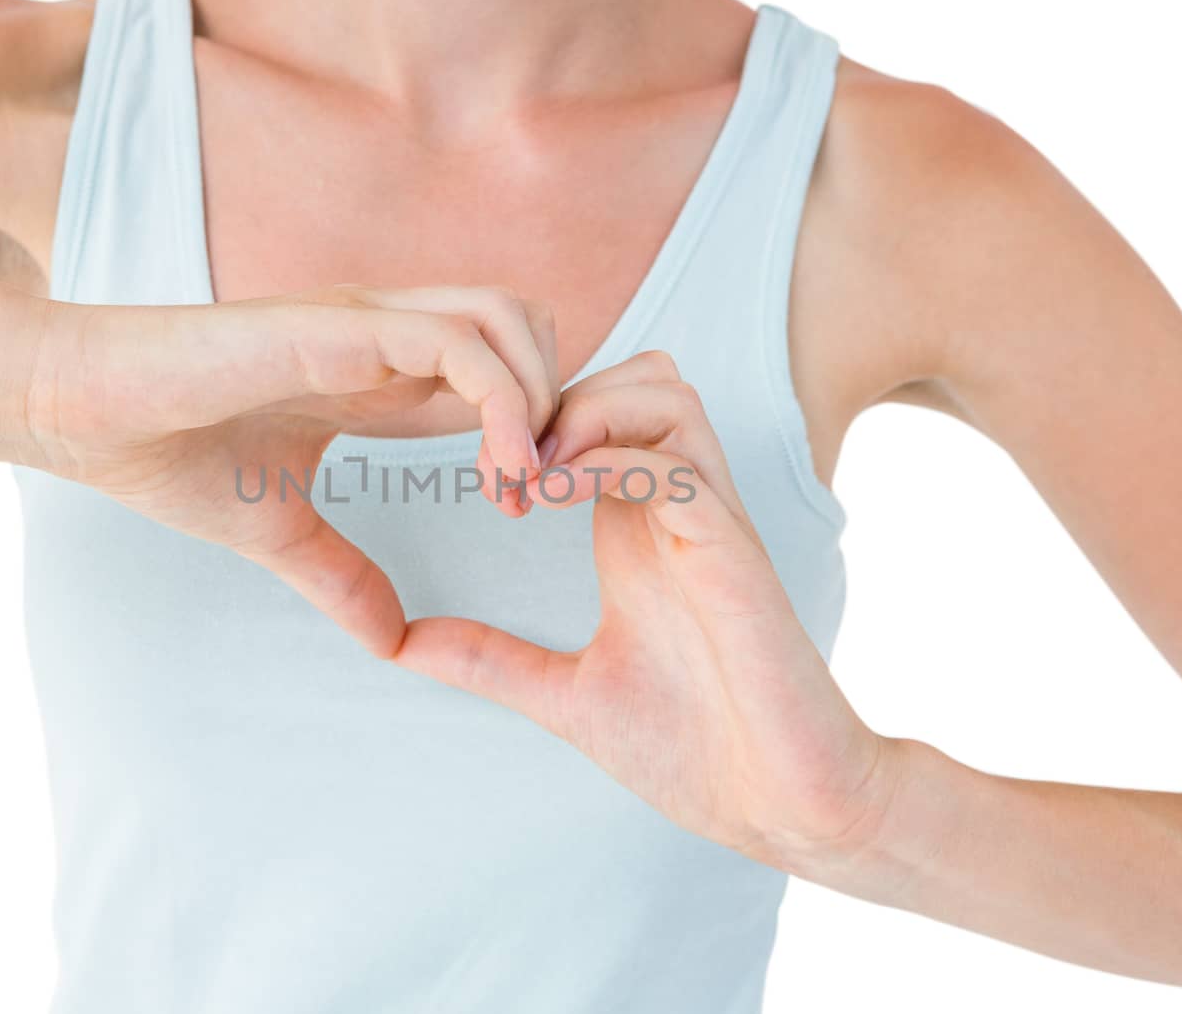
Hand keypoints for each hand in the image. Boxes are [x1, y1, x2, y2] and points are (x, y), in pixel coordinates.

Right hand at [7, 283, 558, 657]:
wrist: (81, 412)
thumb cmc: (166, 455)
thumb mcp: (280, 534)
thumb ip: (343, 578)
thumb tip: (392, 644)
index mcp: (379, 377)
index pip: (498, 374)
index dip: (532, 432)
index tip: (520, 507)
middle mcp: (387, 337)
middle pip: (530, 328)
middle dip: (558, 405)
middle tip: (533, 492)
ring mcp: (369, 323)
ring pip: (513, 318)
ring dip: (540, 400)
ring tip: (519, 484)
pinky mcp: (342, 325)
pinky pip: (462, 341)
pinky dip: (503, 401)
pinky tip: (499, 471)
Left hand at [393, 351, 898, 870]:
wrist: (782, 806)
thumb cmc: (696, 748)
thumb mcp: (563, 694)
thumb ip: (488, 658)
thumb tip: (400, 646)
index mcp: (638, 531)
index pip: (599, 417)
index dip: (532, 418)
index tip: (481, 480)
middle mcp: (676, 511)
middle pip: (637, 376)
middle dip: (557, 395)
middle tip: (499, 465)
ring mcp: (709, 524)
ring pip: (663, 395)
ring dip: (586, 412)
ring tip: (528, 474)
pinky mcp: (732, 551)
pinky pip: (673, 465)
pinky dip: (607, 460)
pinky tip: (549, 495)